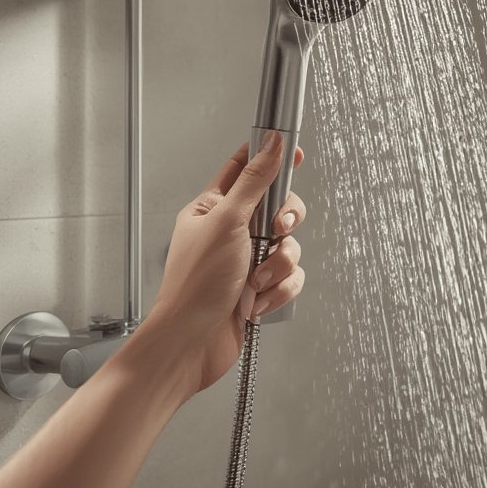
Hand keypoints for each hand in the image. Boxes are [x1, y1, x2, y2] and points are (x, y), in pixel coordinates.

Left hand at [129, 132, 305, 401]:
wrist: (192, 344)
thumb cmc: (194, 285)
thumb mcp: (226, 221)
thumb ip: (254, 181)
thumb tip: (272, 144)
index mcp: (213, 208)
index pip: (245, 169)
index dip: (272, 159)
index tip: (294, 153)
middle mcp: (231, 232)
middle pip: (279, 209)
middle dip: (285, 224)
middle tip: (274, 231)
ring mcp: (246, 261)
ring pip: (289, 247)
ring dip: (278, 266)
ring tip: (255, 281)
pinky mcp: (260, 289)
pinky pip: (290, 279)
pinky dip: (278, 291)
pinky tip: (257, 301)